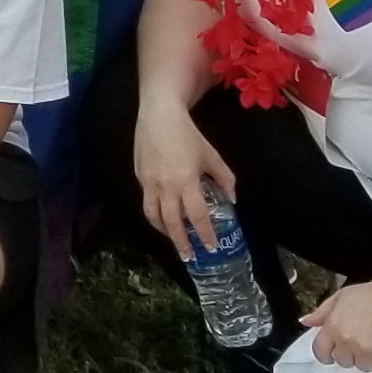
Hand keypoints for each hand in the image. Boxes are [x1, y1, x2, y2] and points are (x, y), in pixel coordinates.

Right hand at [133, 104, 233, 257]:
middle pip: (171, 223)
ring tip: (174, 240)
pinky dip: (155, 214)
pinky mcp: (140, 177)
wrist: (158, 116)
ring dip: (164, 232)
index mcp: (186, 181)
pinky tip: (163, 216)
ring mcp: (149, 183)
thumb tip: (231, 199)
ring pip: (153, 216)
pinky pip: (147, 202)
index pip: (196, 216)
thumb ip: (224, 179)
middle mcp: (166, 186)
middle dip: (181, 243)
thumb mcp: (212, 156)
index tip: (210, 248)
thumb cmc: (188, 135)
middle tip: (189, 256)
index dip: (205, 234)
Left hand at [303, 279, 371, 372]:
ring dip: (371, 359)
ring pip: (364, 367)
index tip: (333, 354)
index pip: (320, 352)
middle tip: (362, 343)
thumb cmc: (371, 293)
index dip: (326, 354)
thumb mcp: (341, 296)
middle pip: (344, 362)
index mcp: (333, 327)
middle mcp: (348, 341)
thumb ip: (322, 312)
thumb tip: (305, 322)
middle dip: (351, 354)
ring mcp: (368, 351)